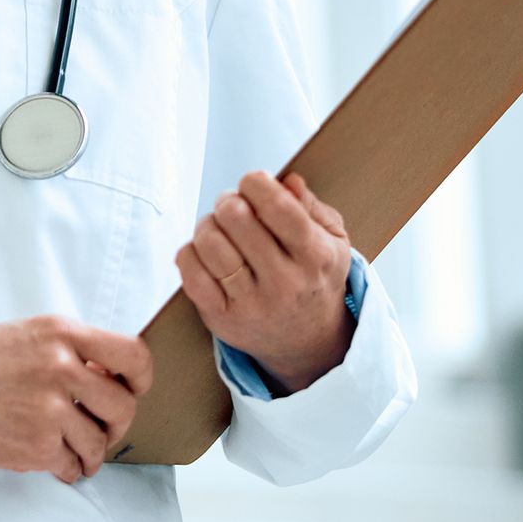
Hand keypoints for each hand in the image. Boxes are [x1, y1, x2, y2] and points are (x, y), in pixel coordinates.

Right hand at [0, 315, 153, 483]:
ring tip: (73, 449)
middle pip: (123, 405)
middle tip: (100, 426)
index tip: (133, 388)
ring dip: (90, 452)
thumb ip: (68, 349)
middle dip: (116, 422)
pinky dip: (67, 468)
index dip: (141, 378)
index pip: (132, 355)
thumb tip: (106, 375)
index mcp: (61, 333)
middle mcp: (61, 367)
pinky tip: (53, 460)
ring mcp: (50, 409)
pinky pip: (73, 465)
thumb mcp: (25, 334)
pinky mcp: (36, 446)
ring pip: (100, 442)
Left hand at [177, 170, 353, 394]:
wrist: (307, 342)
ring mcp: (251, 303)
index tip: (252, 182)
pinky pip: (190, 272)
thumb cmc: (314, 278)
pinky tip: (205, 253)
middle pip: (236, 217)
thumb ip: (311, 206)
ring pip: (209, 242)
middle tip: (232, 205)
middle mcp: (284, 282)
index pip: (278, 208)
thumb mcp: (332, 241)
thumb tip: (286, 180)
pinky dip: (190, 252)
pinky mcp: (221, 317)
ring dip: (208, 225)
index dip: (255, 183)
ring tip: (219, 228)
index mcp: (315, 256)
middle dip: (228, 200)